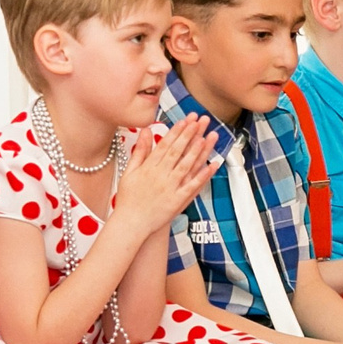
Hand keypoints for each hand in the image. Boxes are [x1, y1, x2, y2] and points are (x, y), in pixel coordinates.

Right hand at [116, 116, 217, 235]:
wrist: (131, 223)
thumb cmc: (129, 198)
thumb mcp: (129, 172)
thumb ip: (140, 151)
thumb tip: (145, 131)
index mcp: (149, 167)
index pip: (165, 145)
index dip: (177, 131)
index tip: (186, 120)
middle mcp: (160, 175)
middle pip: (178, 151)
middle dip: (191, 134)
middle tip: (201, 121)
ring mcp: (170, 187)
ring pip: (187, 165)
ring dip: (198, 151)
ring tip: (209, 136)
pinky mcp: (178, 200)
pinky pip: (193, 186)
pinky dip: (203, 175)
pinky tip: (213, 165)